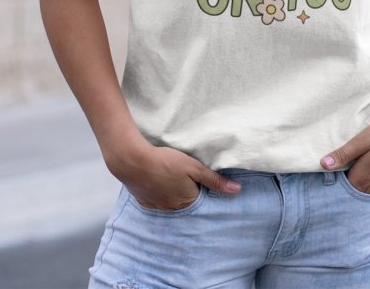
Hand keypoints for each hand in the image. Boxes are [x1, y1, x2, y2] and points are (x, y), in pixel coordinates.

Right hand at [107, 141, 240, 210]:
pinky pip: (156, 199)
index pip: (201, 198)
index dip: (202, 186)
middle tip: (183, 174)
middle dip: (187, 190)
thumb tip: (237, 190)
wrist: (132, 160)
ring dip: (172, 191)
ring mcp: (157, 206)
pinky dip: (158, 191)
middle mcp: (172, 208)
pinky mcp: (144, 201)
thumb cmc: (166, 162)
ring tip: (170, 175)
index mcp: (187, 201)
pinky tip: (157, 180)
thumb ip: (215, 180)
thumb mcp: (195, 168)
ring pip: (170, 201)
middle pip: (186, 200)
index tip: (199, 177)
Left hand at [321, 97, 369, 194]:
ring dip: (356, 183)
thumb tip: (323, 164)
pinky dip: (367, 182)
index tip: (326, 170)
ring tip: (350, 168)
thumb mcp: (363, 139)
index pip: (340, 188)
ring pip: (363, 190)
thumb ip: (344, 154)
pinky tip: (365, 169)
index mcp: (362, 177)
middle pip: (351, 191)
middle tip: (336, 167)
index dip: (332, 179)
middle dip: (343, 183)